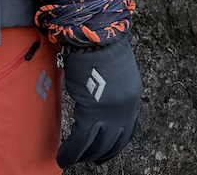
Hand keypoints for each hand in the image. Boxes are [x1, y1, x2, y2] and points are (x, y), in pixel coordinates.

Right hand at [59, 38, 141, 166]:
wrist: (96, 36)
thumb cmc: (102, 47)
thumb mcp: (117, 73)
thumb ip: (113, 92)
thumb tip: (102, 103)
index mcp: (133, 99)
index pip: (129, 131)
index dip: (116, 144)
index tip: (107, 152)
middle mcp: (126, 110)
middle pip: (113, 143)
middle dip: (100, 154)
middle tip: (89, 159)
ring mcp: (110, 113)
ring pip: (96, 146)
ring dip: (83, 156)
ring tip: (71, 160)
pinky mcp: (92, 113)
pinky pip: (80, 141)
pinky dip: (71, 153)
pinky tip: (63, 158)